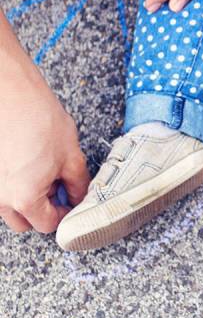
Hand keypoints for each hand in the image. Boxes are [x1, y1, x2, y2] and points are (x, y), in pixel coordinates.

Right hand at [0, 47, 89, 233]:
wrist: (10, 93)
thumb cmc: (39, 118)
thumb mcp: (71, 155)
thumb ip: (78, 184)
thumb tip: (80, 197)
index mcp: (24, 197)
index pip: (47, 224)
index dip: (65, 215)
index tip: (72, 203)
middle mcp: (0, 197)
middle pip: (24, 221)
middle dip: (44, 212)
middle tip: (60, 190)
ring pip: (9, 207)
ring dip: (27, 199)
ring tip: (44, 173)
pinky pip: (1, 188)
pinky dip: (14, 184)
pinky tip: (29, 164)